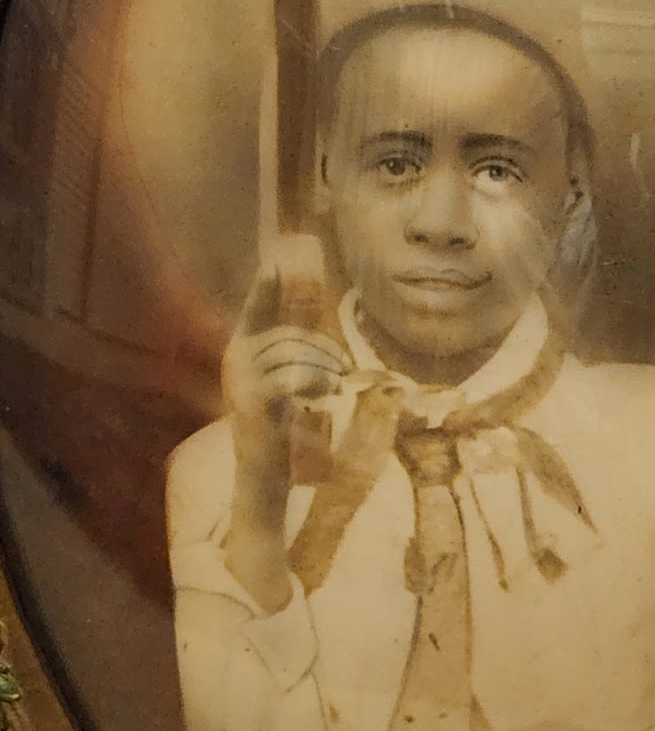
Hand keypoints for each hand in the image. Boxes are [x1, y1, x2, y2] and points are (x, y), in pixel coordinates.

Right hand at [222, 237, 352, 477]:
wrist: (261, 471)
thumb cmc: (276, 423)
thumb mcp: (281, 380)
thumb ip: (292, 350)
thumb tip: (312, 316)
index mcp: (240, 349)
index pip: (256, 309)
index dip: (267, 285)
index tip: (278, 258)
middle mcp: (235, 359)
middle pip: (287, 335)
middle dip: (321, 348)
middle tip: (343, 367)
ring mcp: (240, 379)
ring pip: (293, 355)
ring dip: (323, 368)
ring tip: (334, 386)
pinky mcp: (254, 400)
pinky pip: (293, 376)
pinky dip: (316, 382)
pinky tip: (325, 394)